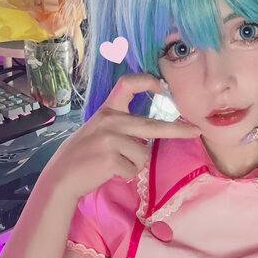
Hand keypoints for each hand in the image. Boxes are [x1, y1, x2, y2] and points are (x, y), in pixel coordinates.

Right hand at [47, 72, 201, 199]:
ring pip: (143, 156)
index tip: (163, 86)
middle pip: (152, 125)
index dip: (147, 82)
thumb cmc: (82, 155)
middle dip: (177, 129)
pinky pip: (133, 170)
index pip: (128, 84)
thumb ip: (118, 125)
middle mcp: (110, 120)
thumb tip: (147, 133)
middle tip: (196, 131)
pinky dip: (125, 176)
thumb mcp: (97, 130)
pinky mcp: (111, 159)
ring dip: (133, 165)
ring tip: (114, 165)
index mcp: (107, 110)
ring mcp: (110, 139)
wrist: (61, 176)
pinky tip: (108, 172)